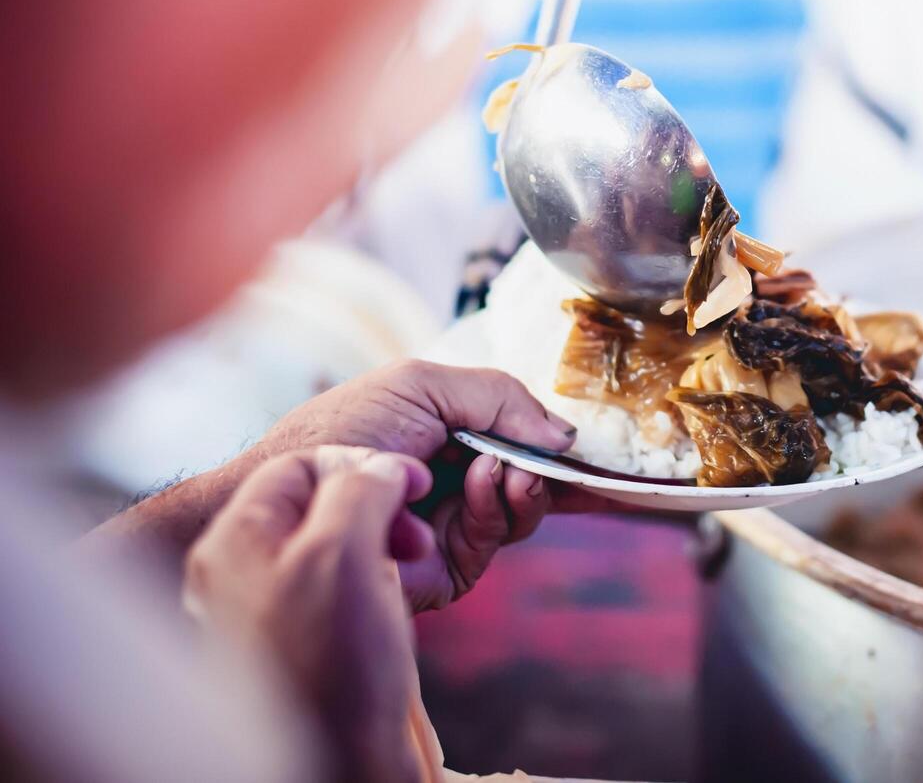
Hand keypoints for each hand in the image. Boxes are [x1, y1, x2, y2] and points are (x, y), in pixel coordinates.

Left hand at [84, 360, 617, 608]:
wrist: (284, 495)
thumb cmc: (339, 431)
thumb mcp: (421, 384)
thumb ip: (499, 396)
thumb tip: (565, 432)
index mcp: (454, 433)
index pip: (526, 438)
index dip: (565, 443)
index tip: (607, 444)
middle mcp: (460, 480)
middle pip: (539, 479)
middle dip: (552, 466)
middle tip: (554, 456)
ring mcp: (454, 527)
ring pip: (525, 513)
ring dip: (526, 486)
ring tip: (507, 468)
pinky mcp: (447, 569)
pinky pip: (498, 542)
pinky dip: (499, 510)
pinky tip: (483, 485)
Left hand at [184, 446, 435, 782]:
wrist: (332, 768)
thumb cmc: (328, 670)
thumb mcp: (343, 553)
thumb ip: (361, 490)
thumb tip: (384, 467)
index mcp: (238, 540)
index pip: (300, 465)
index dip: (361, 462)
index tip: (412, 478)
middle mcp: (247, 570)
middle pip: (320, 502)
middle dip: (379, 504)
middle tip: (416, 529)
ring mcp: (274, 608)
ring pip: (336, 542)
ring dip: (386, 541)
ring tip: (414, 563)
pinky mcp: (306, 642)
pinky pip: (343, 584)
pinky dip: (379, 580)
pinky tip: (397, 600)